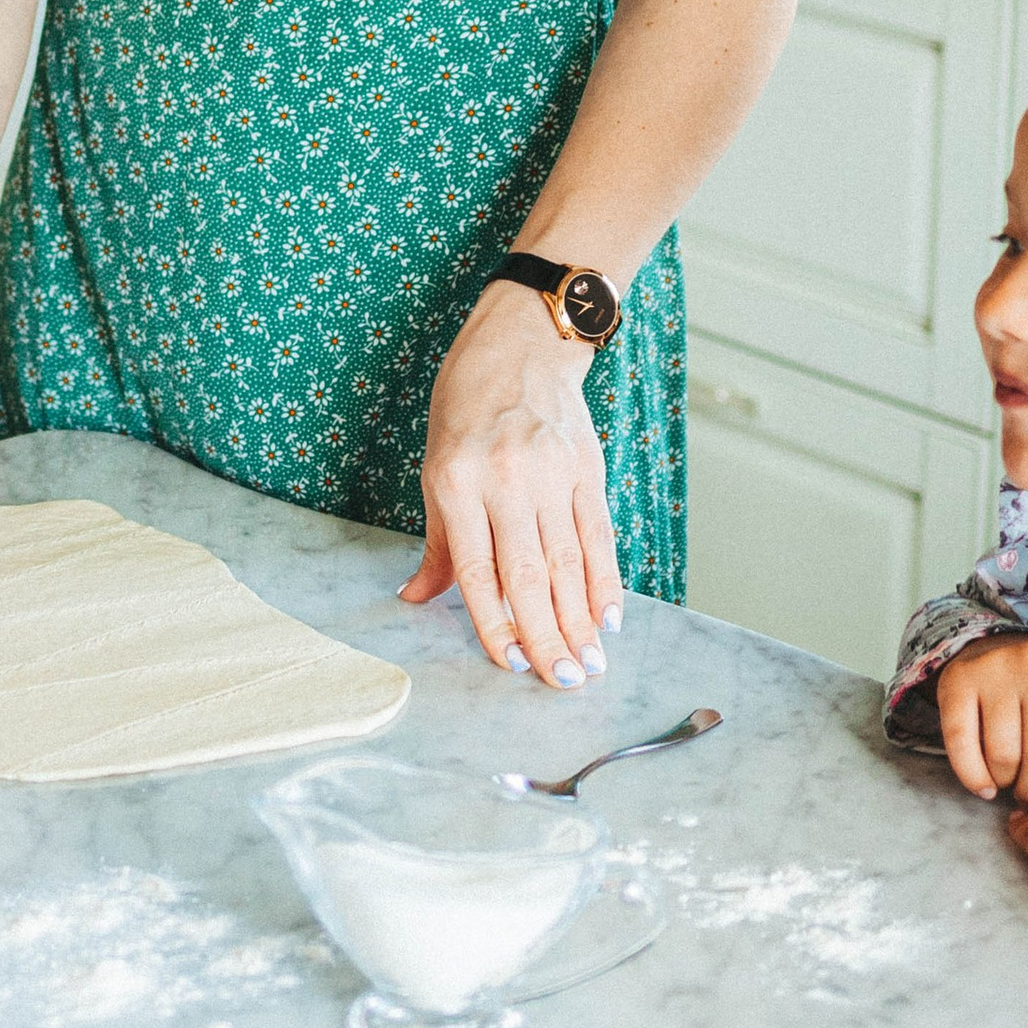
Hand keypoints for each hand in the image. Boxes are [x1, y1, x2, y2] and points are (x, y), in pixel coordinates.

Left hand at [400, 283, 617, 688]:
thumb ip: (438, 542)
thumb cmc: (465, 406)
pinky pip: (597, 535)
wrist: (520, 344)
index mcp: (456, 481)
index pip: (477, 569)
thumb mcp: (434, 466)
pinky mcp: (586, 469)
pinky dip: (606, 580)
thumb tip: (417, 599)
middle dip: (547, 635)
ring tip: (591, 664)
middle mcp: (505, 479)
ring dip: (581, 620)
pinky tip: (611, 617)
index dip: (496, 622)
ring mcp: (551, 473)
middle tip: (564, 683)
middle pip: (528, 574)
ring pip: (568, 562)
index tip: (514, 665)